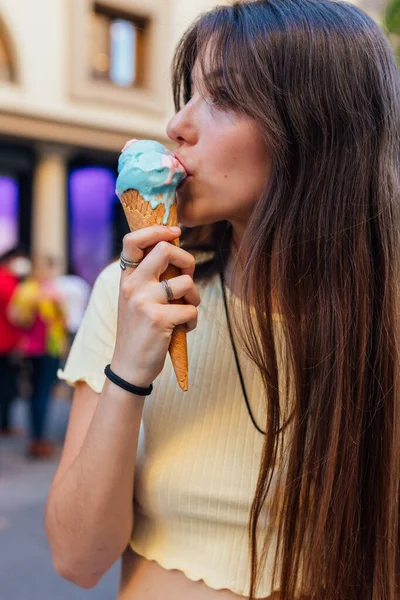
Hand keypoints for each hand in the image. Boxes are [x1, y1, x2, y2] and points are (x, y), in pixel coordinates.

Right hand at [111, 226, 199, 387]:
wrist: (129, 367)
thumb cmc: (138, 331)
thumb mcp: (135, 300)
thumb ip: (149, 278)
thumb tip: (176, 253)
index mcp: (126, 278)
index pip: (133, 240)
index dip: (157, 230)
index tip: (175, 232)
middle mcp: (132, 286)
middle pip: (166, 250)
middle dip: (187, 261)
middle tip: (187, 278)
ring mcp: (144, 302)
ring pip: (185, 282)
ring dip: (194, 297)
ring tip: (185, 310)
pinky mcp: (159, 320)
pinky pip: (191, 309)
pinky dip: (193, 321)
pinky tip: (183, 329)